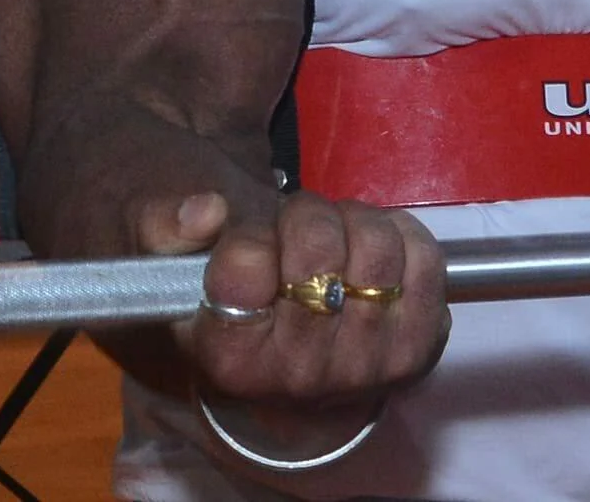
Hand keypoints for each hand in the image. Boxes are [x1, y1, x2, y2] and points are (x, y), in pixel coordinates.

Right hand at [138, 188, 449, 443]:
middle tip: (296, 231)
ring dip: (355, 221)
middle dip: (306, 217)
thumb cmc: (224, 291)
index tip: (255, 244)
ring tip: (335, 239)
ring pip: (376, 248)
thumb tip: (206, 212)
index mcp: (228, 358)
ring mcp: (364, 368)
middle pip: (319, 250)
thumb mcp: (170, 253)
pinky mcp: (417, 349)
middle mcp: (298, 378)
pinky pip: (425, 259)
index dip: (252, 236)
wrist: (285, 350)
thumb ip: (164, 222)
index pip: (244, 268)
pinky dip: (401, 233)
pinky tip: (371, 251)